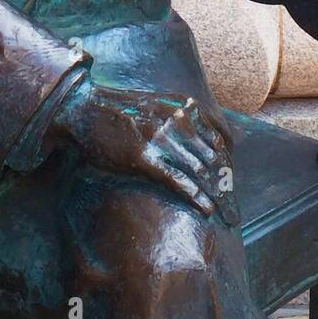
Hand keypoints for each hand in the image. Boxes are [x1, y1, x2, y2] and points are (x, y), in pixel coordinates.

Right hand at [50, 78, 237, 222]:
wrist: (84, 108)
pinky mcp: (144, 156)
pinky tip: (206, 209)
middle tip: (233, 209)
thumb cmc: (118, 110)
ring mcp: (161, 137)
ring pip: (200, 171)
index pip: (218, 141)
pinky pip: (178, 179)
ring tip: (226, 215)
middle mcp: (177, 119)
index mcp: (184, 107)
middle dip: (225, 185)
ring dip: (216, 196)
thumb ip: (181, 116)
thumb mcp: (157, 103)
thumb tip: (203, 139)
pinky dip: (196, 196)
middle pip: (213, 159)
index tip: (231, 187)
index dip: (227, 167)